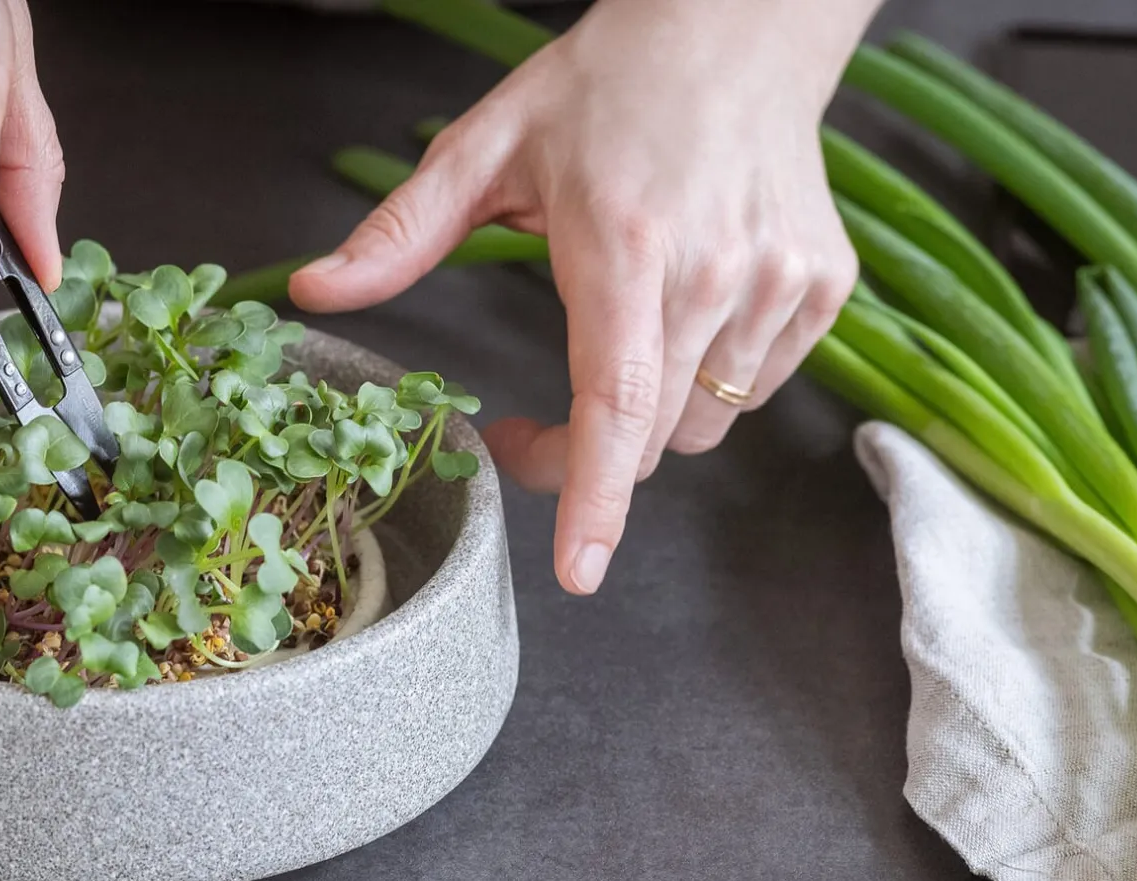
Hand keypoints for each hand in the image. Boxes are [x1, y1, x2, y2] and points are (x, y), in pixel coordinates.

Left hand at [289, 0, 872, 593]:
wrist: (738, 26)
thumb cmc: (610, 84)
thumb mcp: (486, 145)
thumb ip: (398, 233)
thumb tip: (312, 290)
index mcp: (626, 245)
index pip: (616, 401)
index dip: (594, 497)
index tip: (580, 570)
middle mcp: (715, 272)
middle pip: (649, 438)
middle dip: (582, 457)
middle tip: (530, 424)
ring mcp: (780, 284)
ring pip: (703, 425)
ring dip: (648, 415)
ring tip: (622, 328)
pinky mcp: (823, 289)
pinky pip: (752, 388)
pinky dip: (709, 379)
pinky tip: (686, 308)